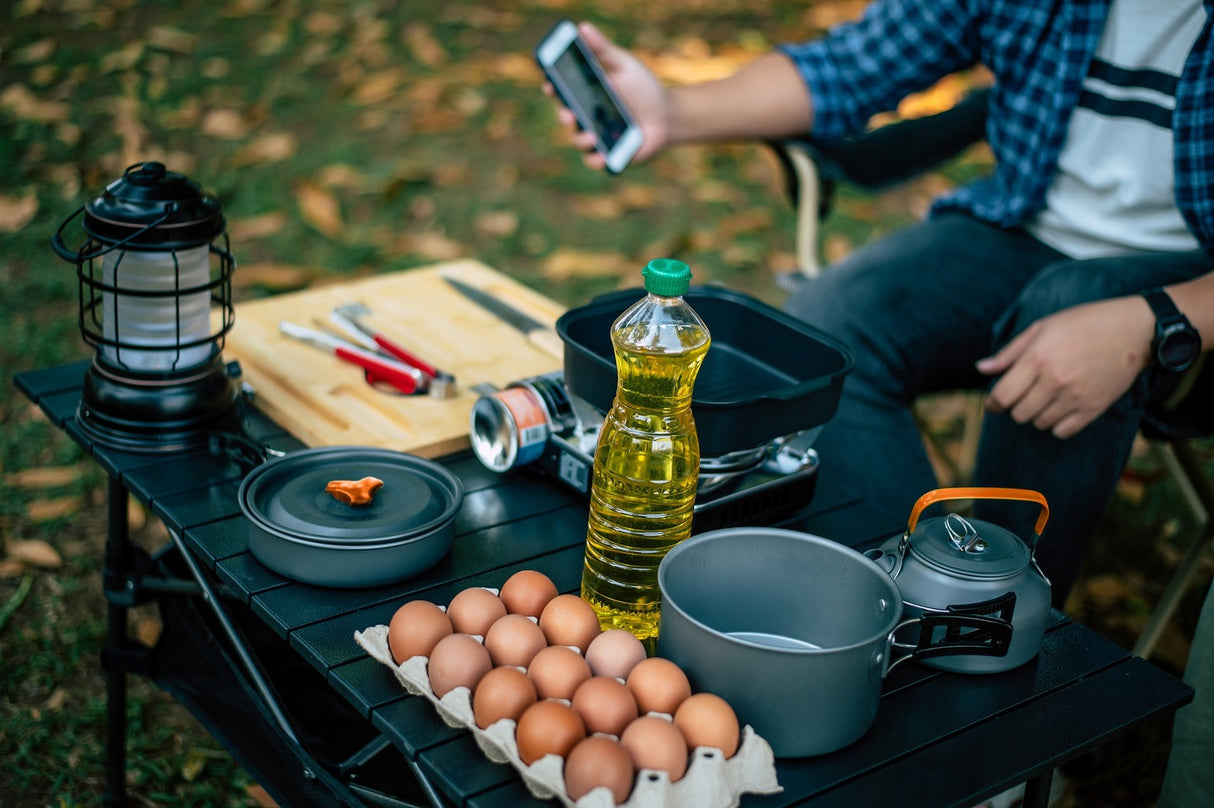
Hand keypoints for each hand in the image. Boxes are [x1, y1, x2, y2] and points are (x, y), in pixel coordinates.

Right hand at [543, 22, 669, 169]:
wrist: (667, 115)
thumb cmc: (643, 88)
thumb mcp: (624, 65)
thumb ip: (603, 50)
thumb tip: (583, 27)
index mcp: (586, 94)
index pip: (562, 92)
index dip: (553, 88)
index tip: (551, 84)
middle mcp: (587, 117)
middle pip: (566, 118)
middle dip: (564, 116)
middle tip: (570, 113)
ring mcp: (597, 137)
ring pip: (579, 141)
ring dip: (581, 139)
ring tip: (592, 136)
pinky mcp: (609, 155)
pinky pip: (596, 161)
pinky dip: (596, 160)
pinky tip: (601, 156)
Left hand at [976, 297, 1154, 438]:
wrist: (1133, 330)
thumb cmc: (1084, 323)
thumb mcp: (1042, 328)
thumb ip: (1010, 352)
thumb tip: (982, 369)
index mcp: (1038, 358)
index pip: (1003, 396)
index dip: (992, 403)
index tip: (993, 403)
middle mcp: (1055, 380)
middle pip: (1019, 414)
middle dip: (1015, 407)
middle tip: (1024, 395)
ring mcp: (1075, 397)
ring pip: (1039, 424)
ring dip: (1035, 414)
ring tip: (1044, 397)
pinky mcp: (1094, 408)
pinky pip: (1062, 431)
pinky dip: (1055, 425)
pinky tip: (1059, 408)